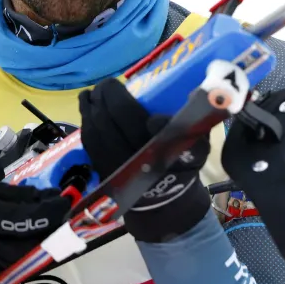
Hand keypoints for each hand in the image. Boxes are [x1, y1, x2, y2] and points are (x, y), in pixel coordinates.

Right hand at [0, 178, 70, 283]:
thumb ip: (16, 196)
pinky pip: (19, 267)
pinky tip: (40, 240)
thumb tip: (49, 198)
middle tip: (67, 215)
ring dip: (48, 244)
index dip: (50, 212)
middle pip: (32, 245)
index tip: (67, 200)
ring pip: (29, 259)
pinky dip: (33, 254)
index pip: (24, 220)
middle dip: (55, 231)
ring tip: (57, 226)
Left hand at [78, 77, 210, 241]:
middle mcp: (128, 154)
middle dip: (101, 97)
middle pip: (105, 118)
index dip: (115, 96)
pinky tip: (87, 114)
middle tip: (104, 84)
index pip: (126, 113)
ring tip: (90, 95)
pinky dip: (86, 125)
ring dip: (89, 109)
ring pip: (93, 130)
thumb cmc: (184, 166)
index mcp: (153, 144)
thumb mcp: (198, 143)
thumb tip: (194, 91)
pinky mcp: (102, 169)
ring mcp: (112, 163)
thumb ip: (195, 120)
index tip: (115, 83)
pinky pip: (89, 143)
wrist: (165, 200)